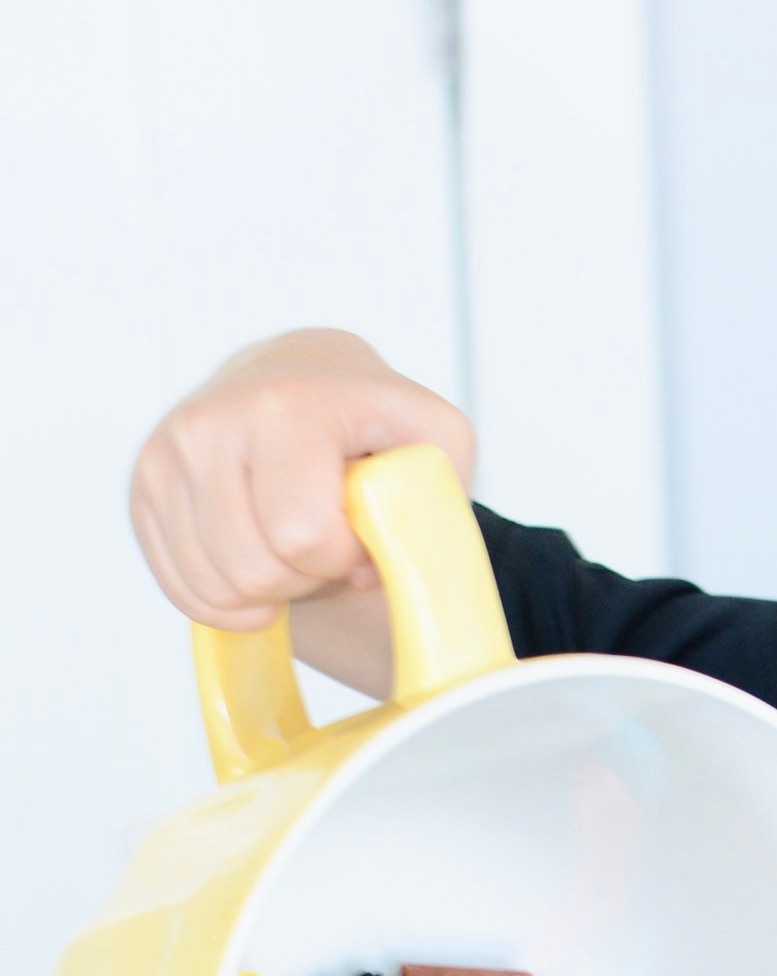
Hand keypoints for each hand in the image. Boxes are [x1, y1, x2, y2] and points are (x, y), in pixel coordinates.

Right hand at [130, 328, 474, 687]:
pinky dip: (230, 597)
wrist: (298, 378)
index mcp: (286, 404)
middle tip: (322, 538)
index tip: (356, 524)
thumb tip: (369, 561)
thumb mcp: (434, 440)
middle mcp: (212, 420)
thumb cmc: (369, 423)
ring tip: (290, 541)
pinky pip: (186, 592)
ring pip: (218, 589)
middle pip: (255, 571)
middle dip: (303, 575)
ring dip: (269, 588)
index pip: (301, 534)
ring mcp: (167, 454)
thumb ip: (433, 498)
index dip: (341, 553)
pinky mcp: (142, 489)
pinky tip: (258, 557)